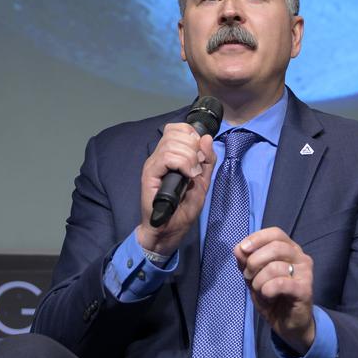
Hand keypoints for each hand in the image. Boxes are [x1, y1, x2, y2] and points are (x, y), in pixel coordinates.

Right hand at [136, 122, 216, 257]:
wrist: (170, 230)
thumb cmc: (183, 209)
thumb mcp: (203, 181)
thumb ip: (207, 160)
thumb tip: (206, 138)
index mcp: (171, 154)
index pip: (179, 128)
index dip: (193, 134)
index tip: (200, 154)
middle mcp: (160, 155)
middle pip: (176, 132)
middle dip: (193, 146)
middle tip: (197, 166)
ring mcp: (154, 163)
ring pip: (172, 143)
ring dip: (189, 157)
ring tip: (192, 174)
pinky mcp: (149, 174)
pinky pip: (166, 157)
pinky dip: (182, 163)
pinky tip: (187, 175)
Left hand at [235, 227, 315, 353]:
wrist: (289, 324)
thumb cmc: (273, 296)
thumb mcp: (254, 277)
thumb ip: (246, 262)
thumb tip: (238, 249)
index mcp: (290, 249)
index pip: (275, 233)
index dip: (257, 238)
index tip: (242, 249)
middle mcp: (301, 257)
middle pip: (275, 247)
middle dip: (254, 262)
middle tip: (248, 276)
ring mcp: (305, 273)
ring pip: (275, 267)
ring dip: (259, 280)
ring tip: (259, 290)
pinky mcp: (305, 290)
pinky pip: (281, 283)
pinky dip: (267, 289)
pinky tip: (267, 295)